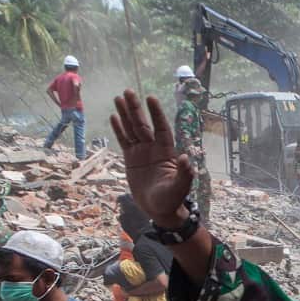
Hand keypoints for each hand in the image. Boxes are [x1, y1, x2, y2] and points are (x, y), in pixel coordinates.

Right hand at [111, 90, 193, 227]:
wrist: (159, 209)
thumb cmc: (172, 199)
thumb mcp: (180, 187)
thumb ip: (184, 173)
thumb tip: (185, 158)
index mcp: (166, 152)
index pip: (161, 128)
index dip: (156, 114)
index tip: (151, 98)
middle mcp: (153, 148)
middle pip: (143, 124)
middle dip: (136, 108)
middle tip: (128, 91)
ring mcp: (142, 152)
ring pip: (132, 129)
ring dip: (126, 114)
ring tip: (119, 97)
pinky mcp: (131, 159)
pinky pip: (124, 141)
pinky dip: (119, 129)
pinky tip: (114, 116)